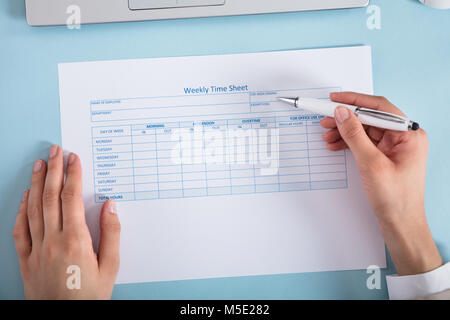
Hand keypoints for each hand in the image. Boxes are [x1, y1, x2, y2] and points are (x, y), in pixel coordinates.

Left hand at [13, 145, 120, 298]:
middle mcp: (52, 240)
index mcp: (75, 240)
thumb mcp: (111, 267)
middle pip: (51, 197)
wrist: (65, 319)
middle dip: (54, 170)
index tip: (74, 158)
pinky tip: (25, 197)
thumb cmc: (91, 296)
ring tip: (39, 164)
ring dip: (37, 183)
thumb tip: (110, 205)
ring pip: (33, 208)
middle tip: (55, 151)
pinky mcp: (26, 260)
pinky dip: (21, 210)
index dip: (73, 175)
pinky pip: (20, 230)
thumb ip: (111, 233)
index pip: (72, 198)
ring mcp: (36, 250)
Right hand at [321, 92, 441, 275]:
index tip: (335, 99)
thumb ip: (355, 135)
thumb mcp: (371, 163)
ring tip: (326, 135)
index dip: (354, 101)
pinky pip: (365, 143)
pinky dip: (349, 143)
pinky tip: (335, 145)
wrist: (400, 224)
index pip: (379, 107)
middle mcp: (403, 138)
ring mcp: (395, 148)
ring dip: (344, 131)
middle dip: (346, 119)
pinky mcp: (386, 157)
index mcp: (408, 135)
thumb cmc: (395, 198)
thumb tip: (342, 113)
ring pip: (365, 130)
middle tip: (324, 119)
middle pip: (370, 118)